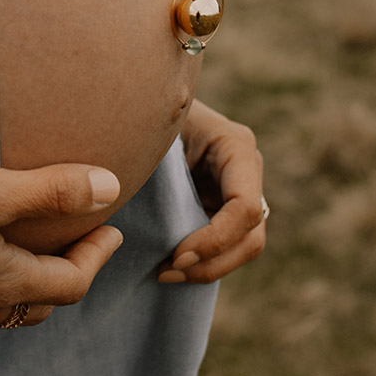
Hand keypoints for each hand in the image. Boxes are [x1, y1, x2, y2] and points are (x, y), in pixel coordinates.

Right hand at [0, 157, 124, 355]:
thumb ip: (49, 191)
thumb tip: (112, 188)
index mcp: (1, 284)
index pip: (71, 282)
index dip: (96, 256)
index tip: (110, 231)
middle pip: (32, 307)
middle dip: (57, 277)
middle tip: (68, 247)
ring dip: (8, 294)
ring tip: (9, 264)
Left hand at [158, 100, 265, 283]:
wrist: (144, 102)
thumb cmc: (143, 110)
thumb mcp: (151, 126)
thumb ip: (153, 151)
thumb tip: (125, 190)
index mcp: (235, 145)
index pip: (244, 207)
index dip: (215, 239)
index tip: (177, 256)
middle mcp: (247, 170)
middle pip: (251, 236)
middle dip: (212, 263)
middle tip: (166, 272)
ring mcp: (241, 190)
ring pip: (244, 248)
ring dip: (208, 270)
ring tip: (164, 273)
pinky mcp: (225, 207)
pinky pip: (227, 247)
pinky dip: (203, 264)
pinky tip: (169, 268)